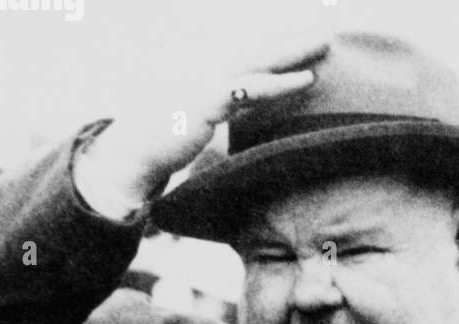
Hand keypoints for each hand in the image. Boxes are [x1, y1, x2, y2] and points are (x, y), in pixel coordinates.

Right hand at [75, 36, 329, 208]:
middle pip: (259, 54)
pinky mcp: (207, 101)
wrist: (132, 153)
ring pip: (259, 63)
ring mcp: (208, 84)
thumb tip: (244, 120)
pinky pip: (250, 89)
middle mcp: (210, 73)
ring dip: (293, 52)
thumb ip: (224, 116)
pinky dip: (280, 83)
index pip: (251, 62)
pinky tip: (308, 78)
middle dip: (293, 42)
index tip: (308, 46)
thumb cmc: (165, 142)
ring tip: (324, 43)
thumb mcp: (202, 125)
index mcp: (211, 79)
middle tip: (326, 33)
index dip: (279, 54)